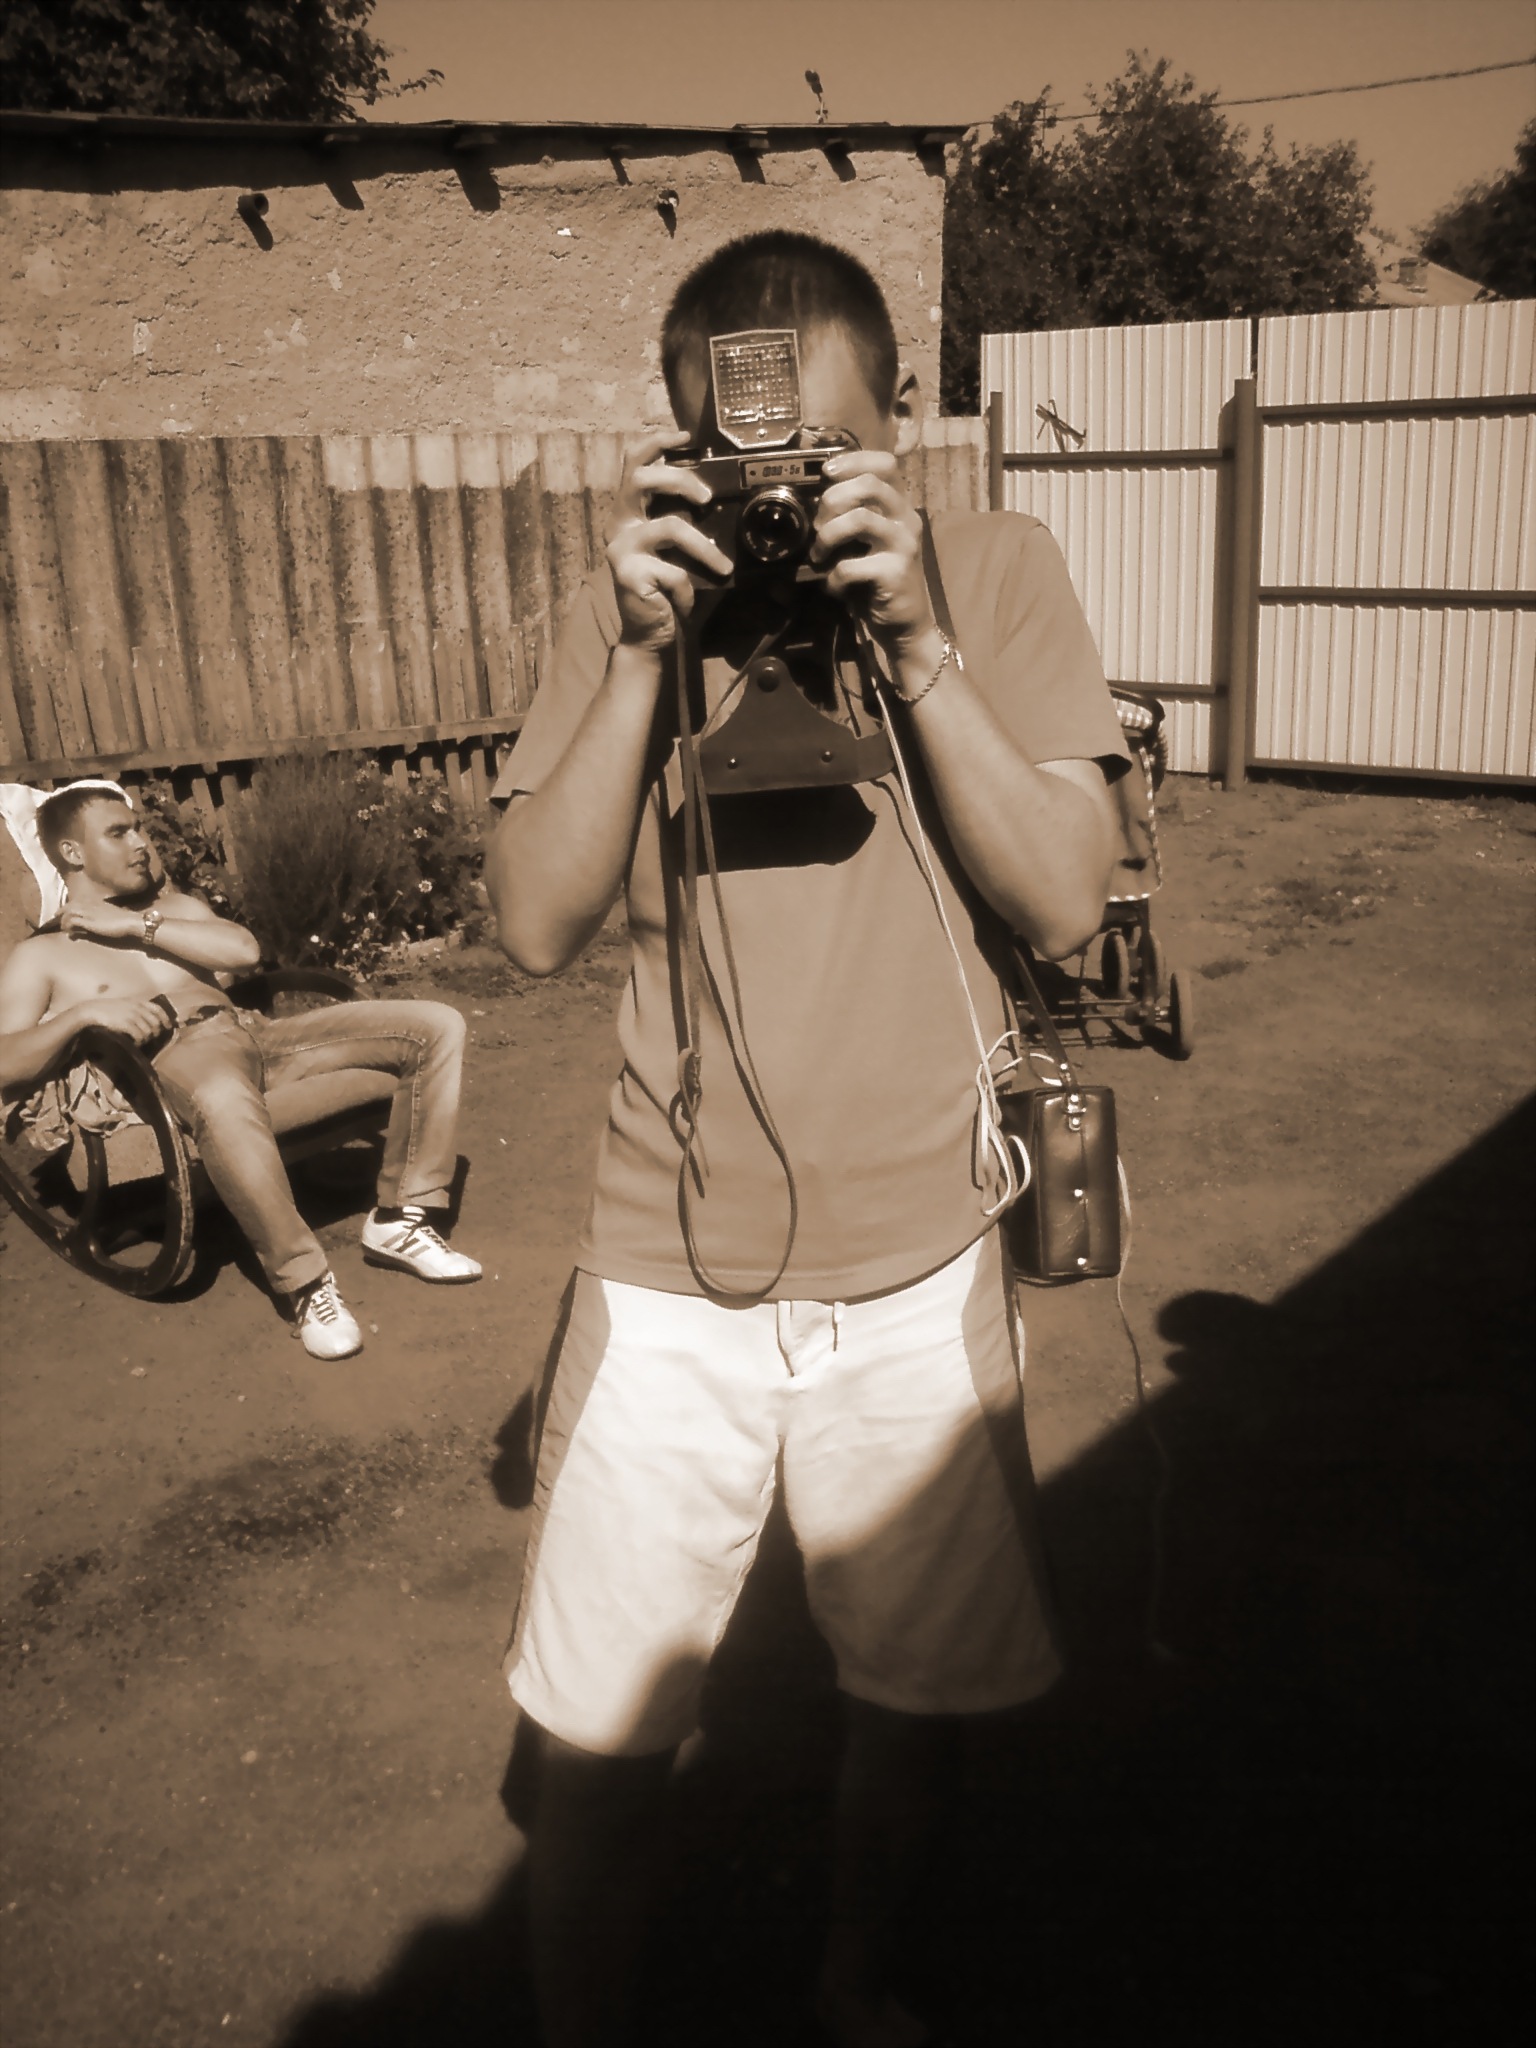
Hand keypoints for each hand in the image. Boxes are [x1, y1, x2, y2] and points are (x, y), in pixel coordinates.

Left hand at [61, 905, 142, 943]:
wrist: (131, 922)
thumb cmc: (125, 920)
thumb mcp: (110, 914)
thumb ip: (101, 915)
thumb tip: (95, 921)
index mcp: (96, 902)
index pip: (77, 901)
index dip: (68, 907)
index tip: (64, 913)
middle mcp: (90, 904)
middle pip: (70, 905)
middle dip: (61, 912)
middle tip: (56, 919)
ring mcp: (89, 912)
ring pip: (69, 912)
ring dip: (63, 920)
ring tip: (62, 928)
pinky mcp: (89, 921)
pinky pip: (72, 921)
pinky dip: (68, 926)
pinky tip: (69, 933)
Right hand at [85, 995, 170, 1045]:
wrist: (93, 1011)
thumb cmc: (107, 1008)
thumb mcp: (125, 1004)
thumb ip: (137, 1008)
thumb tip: (148, 1019)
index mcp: (138, 1002)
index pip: (158, 1009)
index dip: (165, 1018)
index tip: (167, 1026)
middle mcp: (138, 1008)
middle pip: (155, 1022)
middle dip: (156, 1031)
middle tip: (151, 1037)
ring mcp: (132, 1016)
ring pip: (148, 1030)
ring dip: (146, 1038)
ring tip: (141, 1040)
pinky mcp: (126, 1024)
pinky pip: (139, 1035)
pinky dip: (139, 1041)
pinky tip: (135, 1042)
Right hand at [604, 431, 733, 650]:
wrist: (650, 632)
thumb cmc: (667, 587)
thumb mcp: (677, 549)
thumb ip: (685, 521)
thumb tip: (720, 497)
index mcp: (630, 511)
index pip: (633, 463)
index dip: (656, 442)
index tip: (685, 436)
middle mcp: (619, 523)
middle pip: (643, 479)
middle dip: (680, 480)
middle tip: (706, 498)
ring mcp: (621, 548)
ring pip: (670, 528)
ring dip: (704, 548)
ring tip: (723, 566)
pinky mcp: (628, 574)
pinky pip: (673, 571)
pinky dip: (686, 588)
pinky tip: (683, 600)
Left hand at [811, 452, 936, 651]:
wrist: (903, 623)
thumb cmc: (878, 579)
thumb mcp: (867, 541)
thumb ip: (852, 515)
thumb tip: (814, 501)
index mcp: (899, 506)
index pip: (886, 464)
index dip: (854, 460)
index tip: (826, 472)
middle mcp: (907, 518)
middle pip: (870, 484)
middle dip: (833, 499)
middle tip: (818, 525)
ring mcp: (903, 545)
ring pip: (860, 519)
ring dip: (828, 536)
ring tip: (819, 555)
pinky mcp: (895, 573)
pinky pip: (851, 566)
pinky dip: (833, 577)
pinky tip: (834, 587)